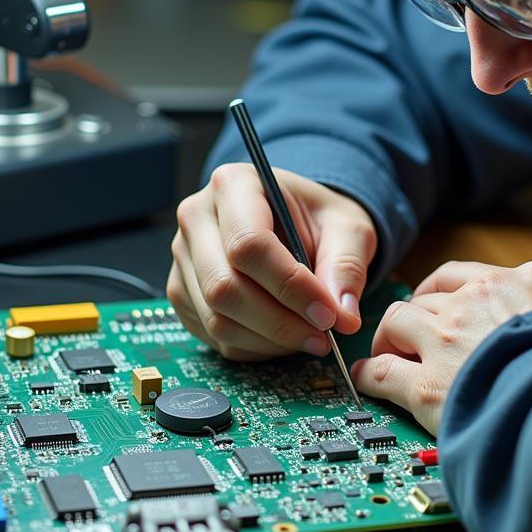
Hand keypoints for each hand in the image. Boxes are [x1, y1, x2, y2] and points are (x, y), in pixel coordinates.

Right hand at [167, 163, 376, 360]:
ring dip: (269, 341)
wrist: (295, 221)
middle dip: (280, 322)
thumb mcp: (348, 228)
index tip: (328, 314)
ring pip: (216, 318)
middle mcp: (197, 219)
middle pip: (224, 286)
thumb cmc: (318, 219)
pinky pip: (212, 335)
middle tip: (323, 337)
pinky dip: (253, 347)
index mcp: (234, 185)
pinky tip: (284, 336)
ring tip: (310, 338)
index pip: (249, 244)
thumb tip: (343, 316)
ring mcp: (183, 258)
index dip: (290, 286)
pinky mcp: (182, 292)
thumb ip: (347, 266)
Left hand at [351, 259, 531, 434]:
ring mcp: (449, 338)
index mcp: (528, 281)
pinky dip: (370, 375)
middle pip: (429, 297)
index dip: (445, 292)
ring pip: (398, 321)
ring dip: (392, 340)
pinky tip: (369, 382)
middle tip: (413, 339)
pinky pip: (381, 370)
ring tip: (389, 358)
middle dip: (418, 318)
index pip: (468, 275)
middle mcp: (481, 298)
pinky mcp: (428, 383)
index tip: (440, 304)